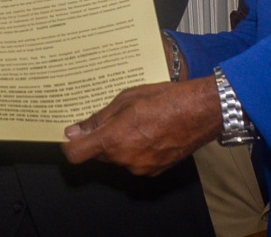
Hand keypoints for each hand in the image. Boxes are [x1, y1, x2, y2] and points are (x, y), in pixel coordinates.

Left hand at [60, 77, 221, 175]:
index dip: (69, 145)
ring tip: (136, 122)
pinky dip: (136, 149)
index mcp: (114, 140)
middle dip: (99, 139)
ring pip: (118, 158)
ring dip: (119, 144)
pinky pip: (135, 161)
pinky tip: (149, 131)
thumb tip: (75, 130)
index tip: (71, 135)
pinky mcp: (155, 171)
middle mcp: (125, 159)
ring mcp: (141, 168)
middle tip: (111, 118)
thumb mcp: (125, 99)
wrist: (201, 112)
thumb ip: (98, 118)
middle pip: (98, 155)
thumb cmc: (164, 99)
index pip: (76, 154)